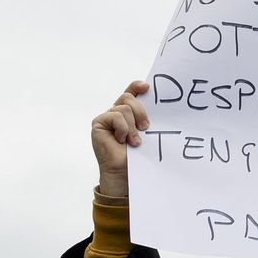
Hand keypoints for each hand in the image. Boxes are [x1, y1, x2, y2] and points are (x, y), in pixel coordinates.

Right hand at [91, 80, 150, 196]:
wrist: (125, 172)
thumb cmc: (137, 155)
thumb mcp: (146, 133)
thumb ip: (146, 118)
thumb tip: (159, 106)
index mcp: (128, 112)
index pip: (131, 93)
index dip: (137, 86)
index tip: (148, 87)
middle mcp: (116, 112)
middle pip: (128, 98)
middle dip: (140, 111)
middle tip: (146, 127)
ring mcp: (107, 117)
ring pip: (123, 108)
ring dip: (132, 126)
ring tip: (135, 142)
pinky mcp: (99, 123)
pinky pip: (115, 116)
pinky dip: (123, 128)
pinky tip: (122, 140)